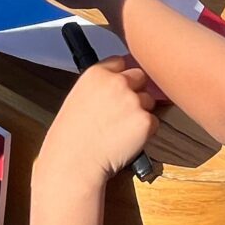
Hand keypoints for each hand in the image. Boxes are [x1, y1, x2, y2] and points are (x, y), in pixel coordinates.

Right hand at [38, 57, 157, 187]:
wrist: (73, 162)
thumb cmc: (70, 137)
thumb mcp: (78, 98)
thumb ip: (100, 86)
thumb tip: (121, 82)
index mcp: (96, 74)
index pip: (121, 61)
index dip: (122, 75)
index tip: (121, 85)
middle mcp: (117, 82)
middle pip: (140, 77)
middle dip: (136, 90)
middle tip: (123, 111)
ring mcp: (133, 101)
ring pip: (149, 100)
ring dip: (141, 112)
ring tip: (120, 130)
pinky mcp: (146, 121)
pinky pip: (154, 122)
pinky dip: (145, 131)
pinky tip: (126, 140)